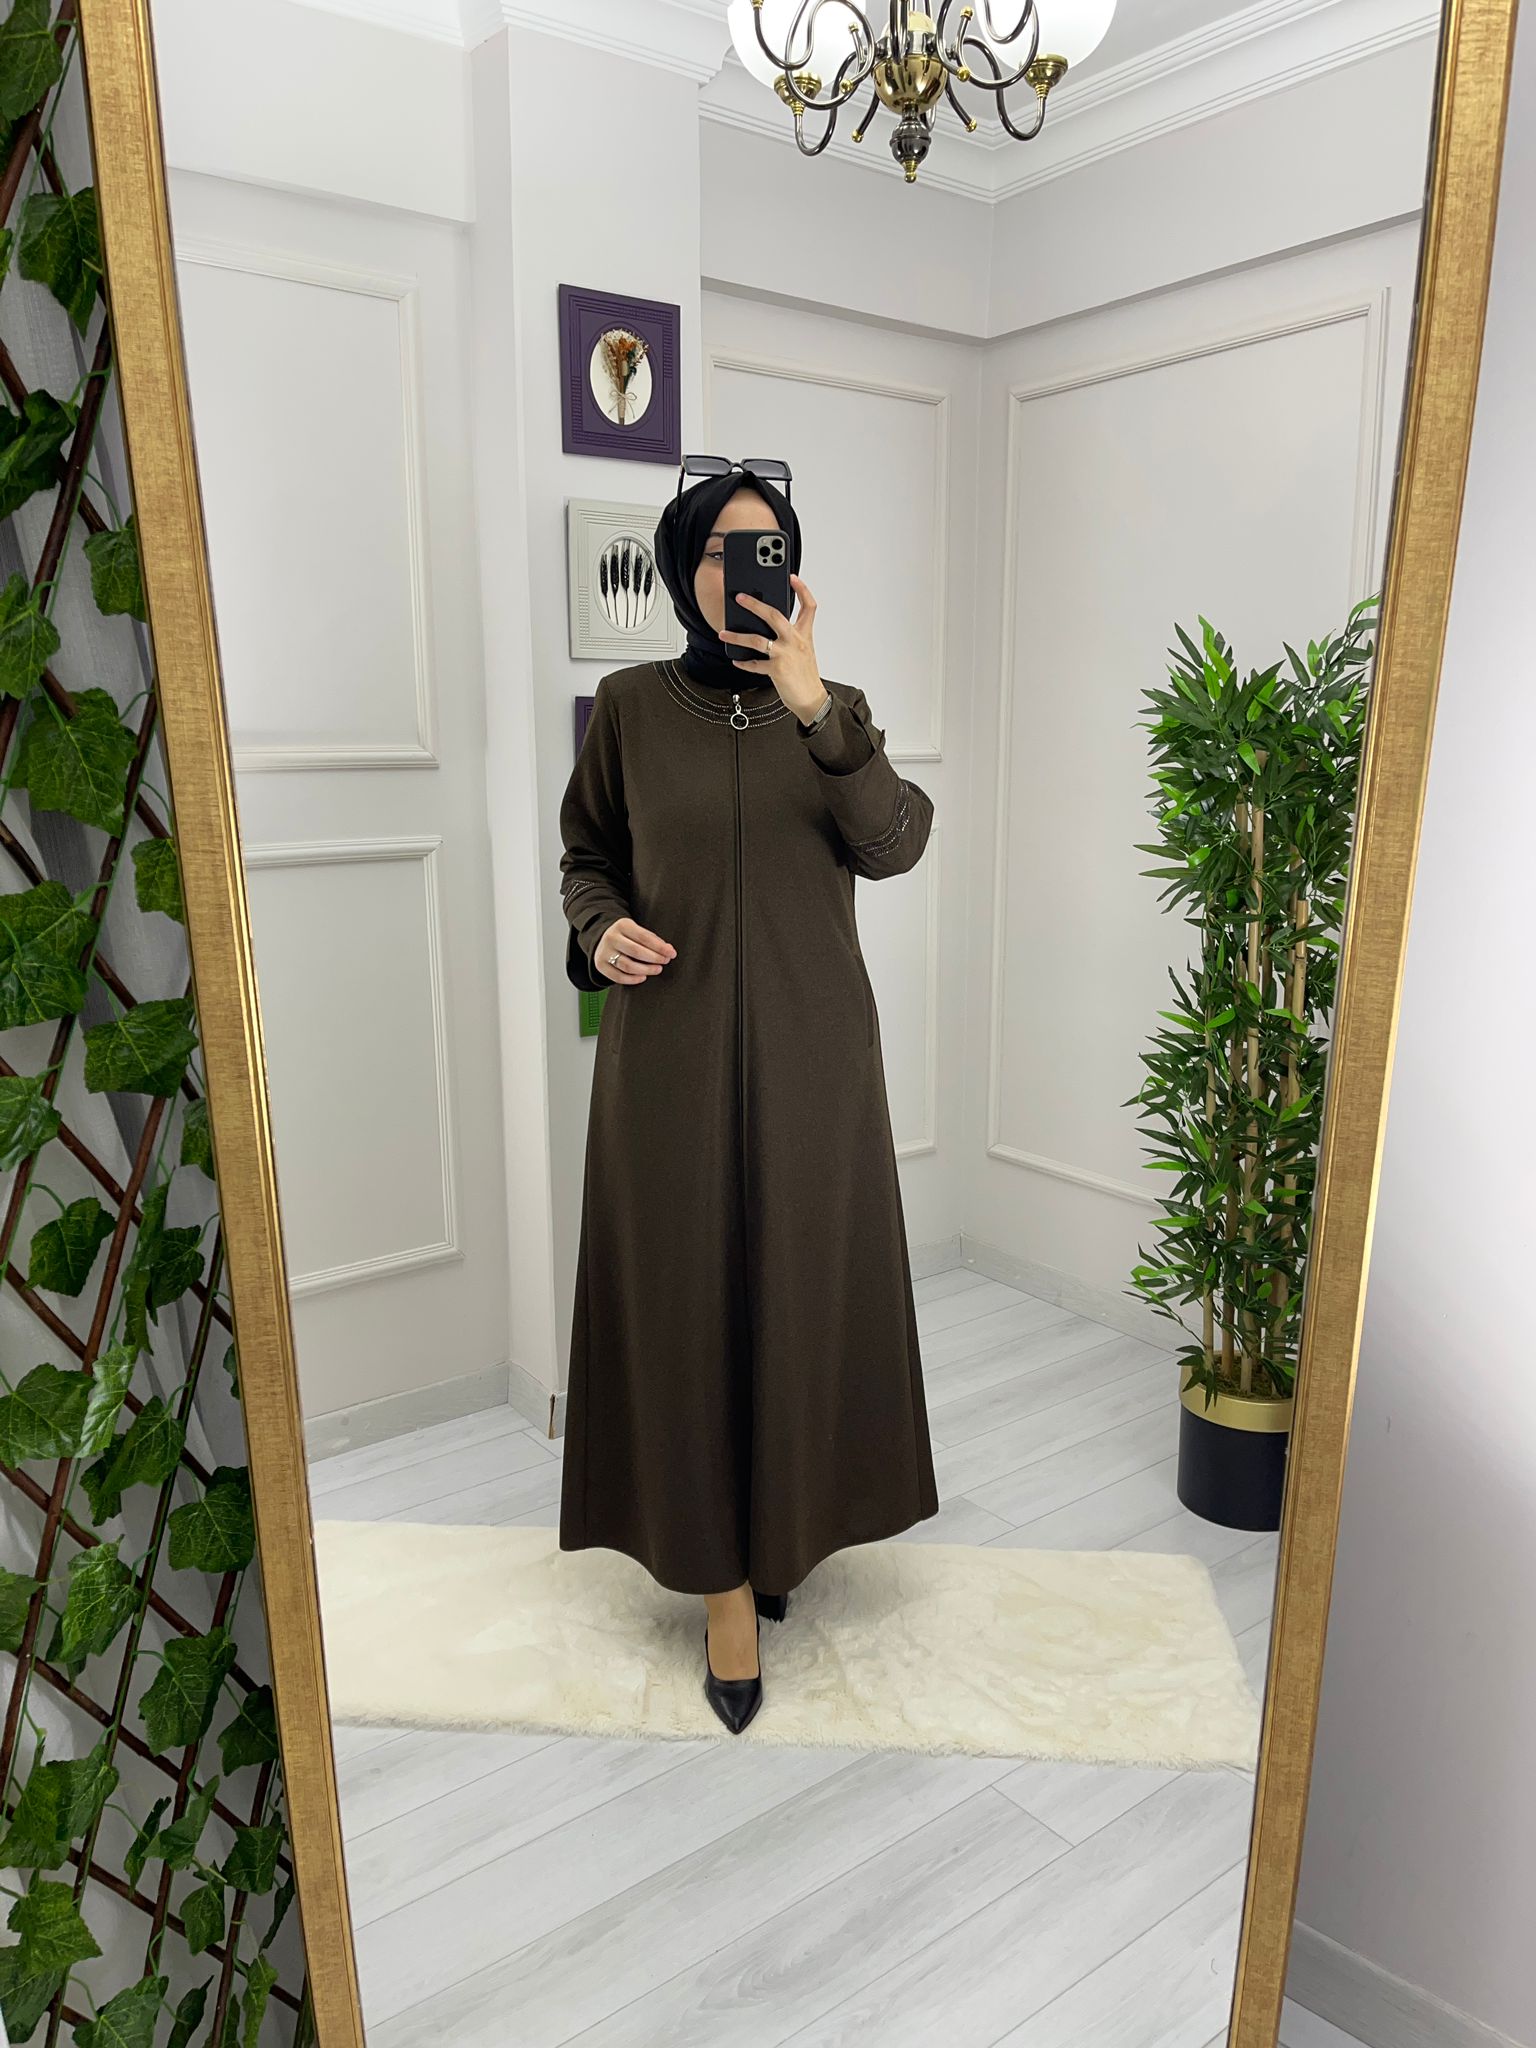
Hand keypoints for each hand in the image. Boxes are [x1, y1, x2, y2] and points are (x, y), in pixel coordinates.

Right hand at [595, 917, 674, 984]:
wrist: (603, 939)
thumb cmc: (627, 936)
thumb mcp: (638, 931)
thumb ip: (653, 940)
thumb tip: (669, 950)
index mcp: (622, 925)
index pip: (644, 937)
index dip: (660, 947)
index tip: (671, 953)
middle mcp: (611, 938)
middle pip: (636, 951)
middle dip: (654, 958)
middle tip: (665, 961)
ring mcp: (604, 952)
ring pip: (627, 966)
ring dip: (646, 970)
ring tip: (657, 969)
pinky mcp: (601, 965)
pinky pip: (618, 977)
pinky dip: (633, 979)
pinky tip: (643, 977)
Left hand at [719, 575, 828, 724]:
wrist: (812, 700)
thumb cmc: (805, 674)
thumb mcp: (804, 650)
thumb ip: (791, 635)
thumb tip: (766, 625)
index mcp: (804, 634)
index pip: (809, 607)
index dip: (802, 590)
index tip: (793, 577)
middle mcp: (796, 641)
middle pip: (775, 615)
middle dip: (755, 604)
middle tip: (740, 597)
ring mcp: (785, 655)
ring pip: (757, 640)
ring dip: (737, 636)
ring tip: (723, 633)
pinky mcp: (777, 670)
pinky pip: (754, 664)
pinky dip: (743, 662)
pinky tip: (736, 660)